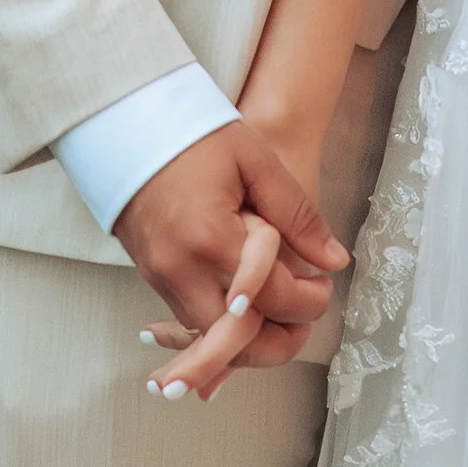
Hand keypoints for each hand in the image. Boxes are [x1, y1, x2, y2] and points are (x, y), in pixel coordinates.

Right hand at [117, 122, 343, 384]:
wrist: (132, 123)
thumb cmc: (198, 135)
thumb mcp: (256, 162)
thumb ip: (297, 214)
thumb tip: (335, 261)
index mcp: (213, 240)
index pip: (271, 298)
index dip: (308, 301)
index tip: (324, 286)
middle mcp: (182, 271)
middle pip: (237, 340)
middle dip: (278, 343)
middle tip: (306, 324)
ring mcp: (162, 279)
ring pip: (210, 338)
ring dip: (249, 341)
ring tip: (283, 321)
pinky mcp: (152, 278)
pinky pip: (189, 321)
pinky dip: (219, 329)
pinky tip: (243, 319)